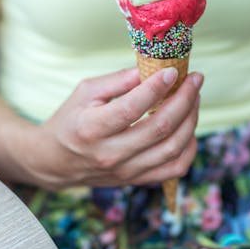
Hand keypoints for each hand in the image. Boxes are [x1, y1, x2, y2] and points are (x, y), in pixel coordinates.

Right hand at [22, 66, 202, 189]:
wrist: (54, 162)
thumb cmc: (71, 120)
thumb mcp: (85, 92)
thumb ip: (118, 81)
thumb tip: (151, 68)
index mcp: (91, 128)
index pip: (131, 108)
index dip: (156, 87)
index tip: (173, 71)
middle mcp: (109, 154)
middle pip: (159, 128)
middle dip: (184, 100)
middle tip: (195, 79)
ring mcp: (125, 171)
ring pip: (172, 149)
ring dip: (191, 121)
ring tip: (194, 98)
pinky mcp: (136, 180)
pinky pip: (174, 169)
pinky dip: (189, 148)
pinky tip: (189, 128)